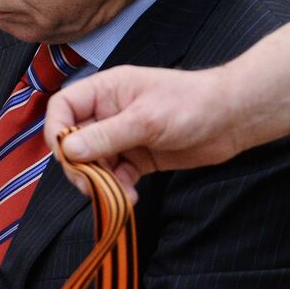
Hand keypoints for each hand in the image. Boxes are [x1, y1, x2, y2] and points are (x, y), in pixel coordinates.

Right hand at [44, 65, 239, 201]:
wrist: (232, 119)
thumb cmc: (192, 104)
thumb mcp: (146, 119)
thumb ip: (106, 136)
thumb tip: (68, 151)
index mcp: (107, 90)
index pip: (64, 107)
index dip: (57, 130)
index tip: (66, 156)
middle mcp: (110, 112)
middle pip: (75, 141)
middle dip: (80, 165)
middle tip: (92, 185)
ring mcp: (124, 135)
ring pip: (94, 163)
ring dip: (100, 182)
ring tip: (117, 195)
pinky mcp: (138, 157)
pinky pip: (115, 176)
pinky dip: (117, 189)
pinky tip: (129, 198)